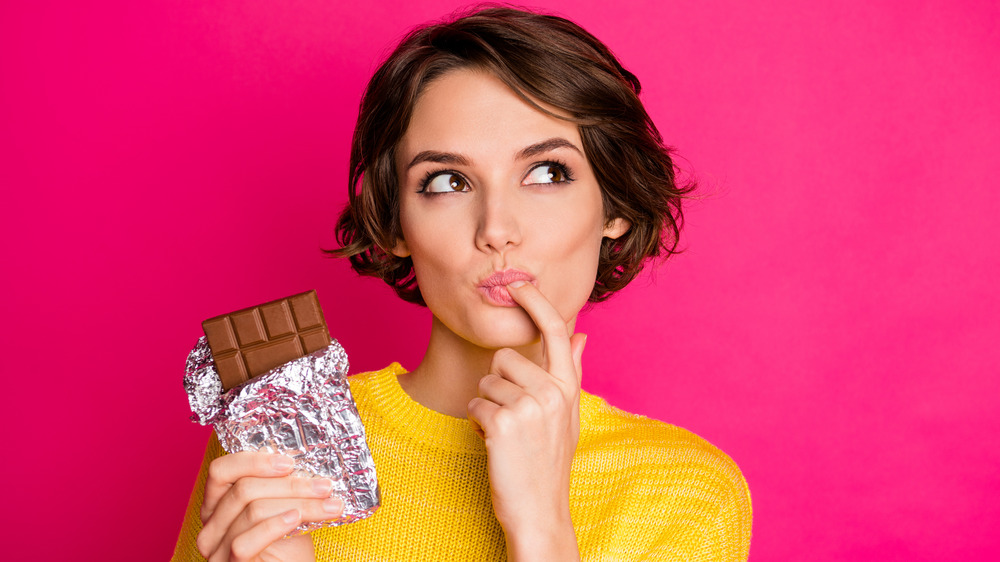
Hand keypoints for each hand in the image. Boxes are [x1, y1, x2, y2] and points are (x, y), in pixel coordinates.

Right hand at [197, 451, 343, 560]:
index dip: (254, 461)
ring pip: (252, 510)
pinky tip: (295, 519)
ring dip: (298, 503)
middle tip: (325, 486)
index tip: (290, 463)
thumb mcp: (284, 510)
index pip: (221, 471)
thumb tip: (300, 461)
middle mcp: (211, 526)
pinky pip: (243, 543)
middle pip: (244, 489)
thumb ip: (280, 488)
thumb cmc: (288, 549)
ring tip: (329, 505)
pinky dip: (273, 526)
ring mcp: (216, 549)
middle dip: (292, 484)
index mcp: (218, 505)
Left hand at [467, 280, 584, 559]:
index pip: (556, 331)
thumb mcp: (569, 415)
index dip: (536, 302)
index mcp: (569, 387)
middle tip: (511, 417)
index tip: (519, 285)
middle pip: (504, 358)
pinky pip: (475, 405)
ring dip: (488, 407)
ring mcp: (529, 408)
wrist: (539, 510)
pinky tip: (494, 445)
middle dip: (498, 384)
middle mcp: (553, 393)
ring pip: (486, 382)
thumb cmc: (549, 461)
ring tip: (506, 434)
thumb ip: (574, 371)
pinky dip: (478, 425)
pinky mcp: (502, 423)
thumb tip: (582, 334)